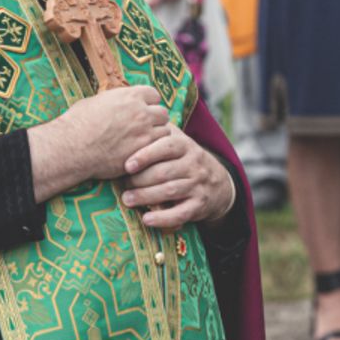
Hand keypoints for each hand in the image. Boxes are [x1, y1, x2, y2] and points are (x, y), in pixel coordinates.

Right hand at [62, 85, 170, 177]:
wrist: (72, 147)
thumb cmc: (78, 123)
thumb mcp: (95, 101)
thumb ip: (113, 100)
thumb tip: (115, 101)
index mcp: (130, 95)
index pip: (154, 94)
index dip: (149, 103)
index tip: (144, 110)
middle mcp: (141, 111)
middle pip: (162, 113)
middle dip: (155, 120)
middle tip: (146, 128)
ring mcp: (144, 132)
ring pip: (164, 131)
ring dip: (156, 136)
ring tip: (143, 142)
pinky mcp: (143, 151)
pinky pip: (158, 149)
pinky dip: (152, 151)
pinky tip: (142, 153)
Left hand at [120, 128, 235, 227]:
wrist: (217, 182)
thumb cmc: (185, 159)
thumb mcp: (178, 141)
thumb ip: (159, 132)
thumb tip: (130, 120)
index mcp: (185, 146)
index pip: (166, 147)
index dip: (145, 155)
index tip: (127, 165)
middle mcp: (193, 164)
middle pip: (164, 172)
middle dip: (140, 180)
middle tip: (122, 185)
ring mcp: (198, 185)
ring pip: (170, 191)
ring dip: (146, 197)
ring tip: (127, 200)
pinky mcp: (199, 205)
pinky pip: (180, 214)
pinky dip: (162, 218)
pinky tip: (146, 220)